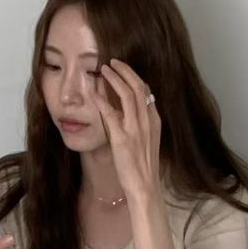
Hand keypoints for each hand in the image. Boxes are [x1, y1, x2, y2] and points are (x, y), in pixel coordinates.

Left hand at [94, 58, 161, 204]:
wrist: (145, 186)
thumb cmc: (143, 166)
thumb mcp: (148, 140)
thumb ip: (141, 124)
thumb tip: (128, 110)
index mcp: (154, 121)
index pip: (146, 91)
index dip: (133, 77)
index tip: (122, 69)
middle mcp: (147, 121)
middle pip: (138, 87)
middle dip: (125, 71)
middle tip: (112, 62)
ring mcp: (135, 129)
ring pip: (127, 94)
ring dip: (114, 79)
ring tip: (103, 69)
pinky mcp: (122, 138)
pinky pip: (110, 113)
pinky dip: (101, 99)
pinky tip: (93, 91)